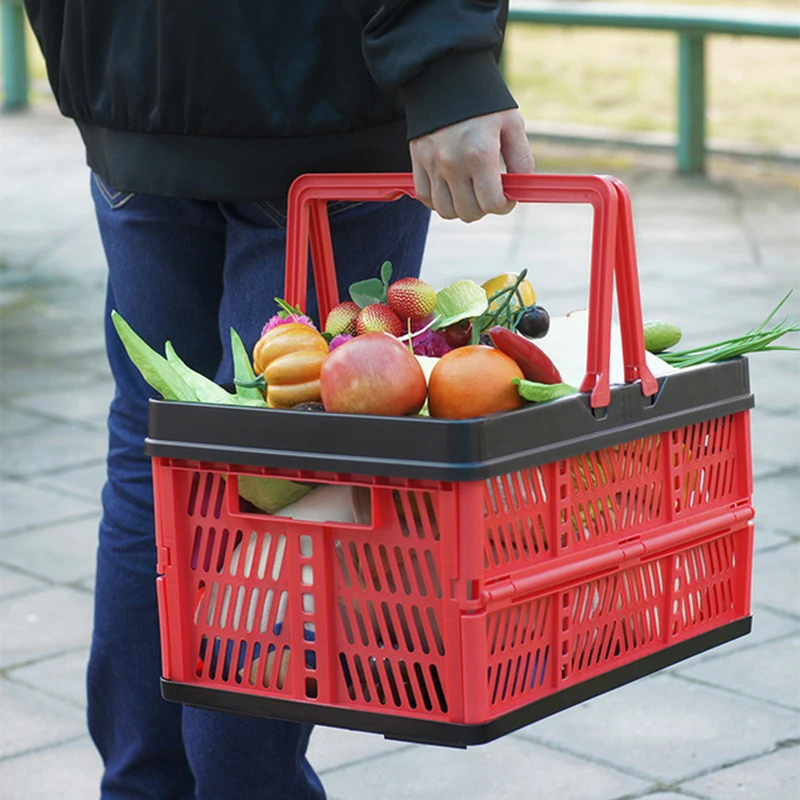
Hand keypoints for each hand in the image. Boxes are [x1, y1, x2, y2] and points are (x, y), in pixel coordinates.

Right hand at [409, 109, 534, 222]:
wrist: (446, 76)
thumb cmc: (484, 102)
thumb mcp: (512, 125)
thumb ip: (521, 161)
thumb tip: (520, 189)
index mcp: (480, 154)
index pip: (492, 203)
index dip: (504, 206)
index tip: (507, 198)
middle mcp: (453, 163)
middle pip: (469, 212)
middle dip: (484, 209)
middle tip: (489, 194)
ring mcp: (432, 165)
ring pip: (446, 211)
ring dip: (461, 209)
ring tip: (470, 194)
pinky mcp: (417, 162)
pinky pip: (426, 198)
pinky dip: (439, 202)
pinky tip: (451, 191)